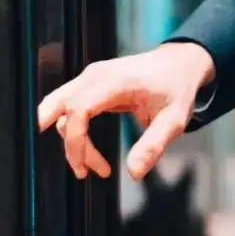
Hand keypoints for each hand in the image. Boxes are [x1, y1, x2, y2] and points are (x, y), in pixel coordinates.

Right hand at [35, 40, 214, 180]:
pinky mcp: (89, 83)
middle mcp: (95, 75)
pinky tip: (88, 150)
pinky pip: (68, 107)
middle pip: (56, 106)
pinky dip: (72, 130)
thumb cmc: (176, 88)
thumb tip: (134, 172)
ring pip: (58, 108)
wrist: (178, 63)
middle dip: (64, 142)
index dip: (76, 141)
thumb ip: (153, 145)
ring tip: (92, 166)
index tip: (89, 167)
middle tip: (81, 170)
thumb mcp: (174, 121)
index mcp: (115, 82)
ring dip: (69, 139)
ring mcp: (89, 77)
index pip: (78, 110)